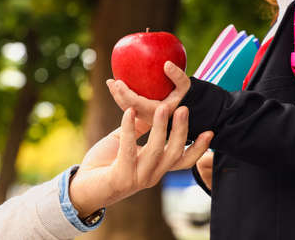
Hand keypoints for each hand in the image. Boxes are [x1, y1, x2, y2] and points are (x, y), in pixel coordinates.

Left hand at [69, 105, 212, 217]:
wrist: (83, 186)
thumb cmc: (106, 163)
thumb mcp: (128, 142)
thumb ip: (142, 129)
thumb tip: (156, 108)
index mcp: (157, 168)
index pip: (183, 161)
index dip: (198, 149)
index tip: (211, 131)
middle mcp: (152, 175)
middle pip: (174, 153)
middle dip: (181, 131)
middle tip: (184, 109)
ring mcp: (137, 178)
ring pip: (156, 151)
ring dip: (160, 127)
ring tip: (164, 107)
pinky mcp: (120, 176)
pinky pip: (128, 149)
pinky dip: (129, 128)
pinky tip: (129, 111)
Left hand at [106, 61, 190, 125]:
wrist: (192, 111)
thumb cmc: (188, 97)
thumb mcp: (186, 86)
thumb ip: (178, 76)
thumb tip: (166, 64)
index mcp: (156, 113)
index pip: (135, 104)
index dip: (124, 94)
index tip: (117, 82)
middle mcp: (149, 117)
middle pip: (127, 107)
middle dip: (117, 95)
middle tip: (111, 82)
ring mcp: (147, 117)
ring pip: (128, 108)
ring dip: (119, 96)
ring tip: (112, 83)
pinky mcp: (146, 115)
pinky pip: (133, 106)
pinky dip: (125, 97)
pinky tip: (121, 86)